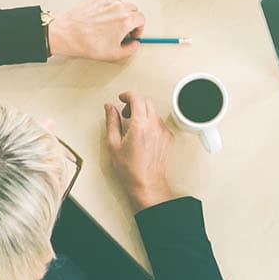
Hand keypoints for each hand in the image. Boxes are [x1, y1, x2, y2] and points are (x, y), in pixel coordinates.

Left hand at [48, 0, 144, 61]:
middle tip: (123, 28)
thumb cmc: (86, 43)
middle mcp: (118, 7)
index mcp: (126, 20)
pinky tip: (99, 17)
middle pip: (133, 8)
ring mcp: (106, 0)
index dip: (139, 28)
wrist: (67, 34)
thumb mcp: (114, 54)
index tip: (133, 32)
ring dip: (118, 11)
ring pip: (120, 3)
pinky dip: (106, 7)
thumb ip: (131, 50)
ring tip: (109, 23)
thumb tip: (134, 45)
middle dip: (131, 18)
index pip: (141, 19)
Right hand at [103, 91, 177, 210]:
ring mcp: (164, 131)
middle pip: (147, 101)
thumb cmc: (129, 169)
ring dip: (143, 112)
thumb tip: (110, 107)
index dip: (128, 95)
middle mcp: (154, 126)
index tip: (121, 98)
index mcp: (140, 126)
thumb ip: (111, 122)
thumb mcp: (113, 144)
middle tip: (125, 112)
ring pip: (154, 111)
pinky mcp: (168, 137)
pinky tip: (142, 135)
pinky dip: (150, 122)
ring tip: (132, 126)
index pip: (137, 98)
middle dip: (135, 102)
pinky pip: (159, 122)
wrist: (147, 183)